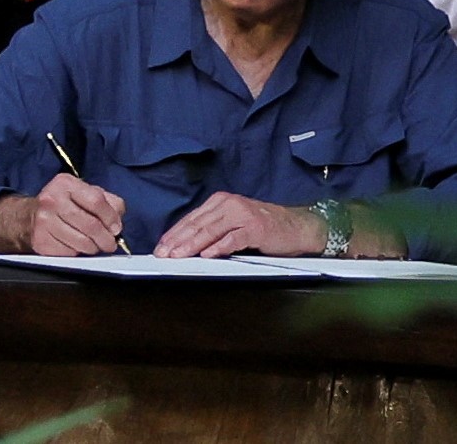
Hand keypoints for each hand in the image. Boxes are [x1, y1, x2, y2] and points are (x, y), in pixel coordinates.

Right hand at [30, 173, 127, 255]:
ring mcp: (44, 221)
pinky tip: (77, 246)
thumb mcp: (82, 192)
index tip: (116, 228)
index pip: (96, 201)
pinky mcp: (41, 240)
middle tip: (110, 244)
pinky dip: (78, 253)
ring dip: (93, 248)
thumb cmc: (61, 203)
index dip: (110, 217)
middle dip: (105, 238)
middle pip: (90, 225)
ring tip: (95, 246)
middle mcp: (52, 200)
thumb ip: (106, 201)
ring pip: (81, 242)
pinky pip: (69, 253)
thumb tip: (117, 220)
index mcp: (65, 184)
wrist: (28, 216)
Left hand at [154, 192, 324, 258]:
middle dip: (177, 241)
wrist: (296, 226)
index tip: (160, 248)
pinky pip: (233, 238)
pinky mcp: (255, 228)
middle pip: (197, 224)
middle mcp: (229, 204)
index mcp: (220, 202)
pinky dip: (219, 247)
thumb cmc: (263, 227)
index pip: (191, 219)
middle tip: (163, 254)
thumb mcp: (233, 223)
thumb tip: (186, 245)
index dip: (173, 234)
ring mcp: (242, 215)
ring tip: (178, 256)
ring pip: (211, 231)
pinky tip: (208, 254)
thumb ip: (213, 230)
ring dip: (192, 245)